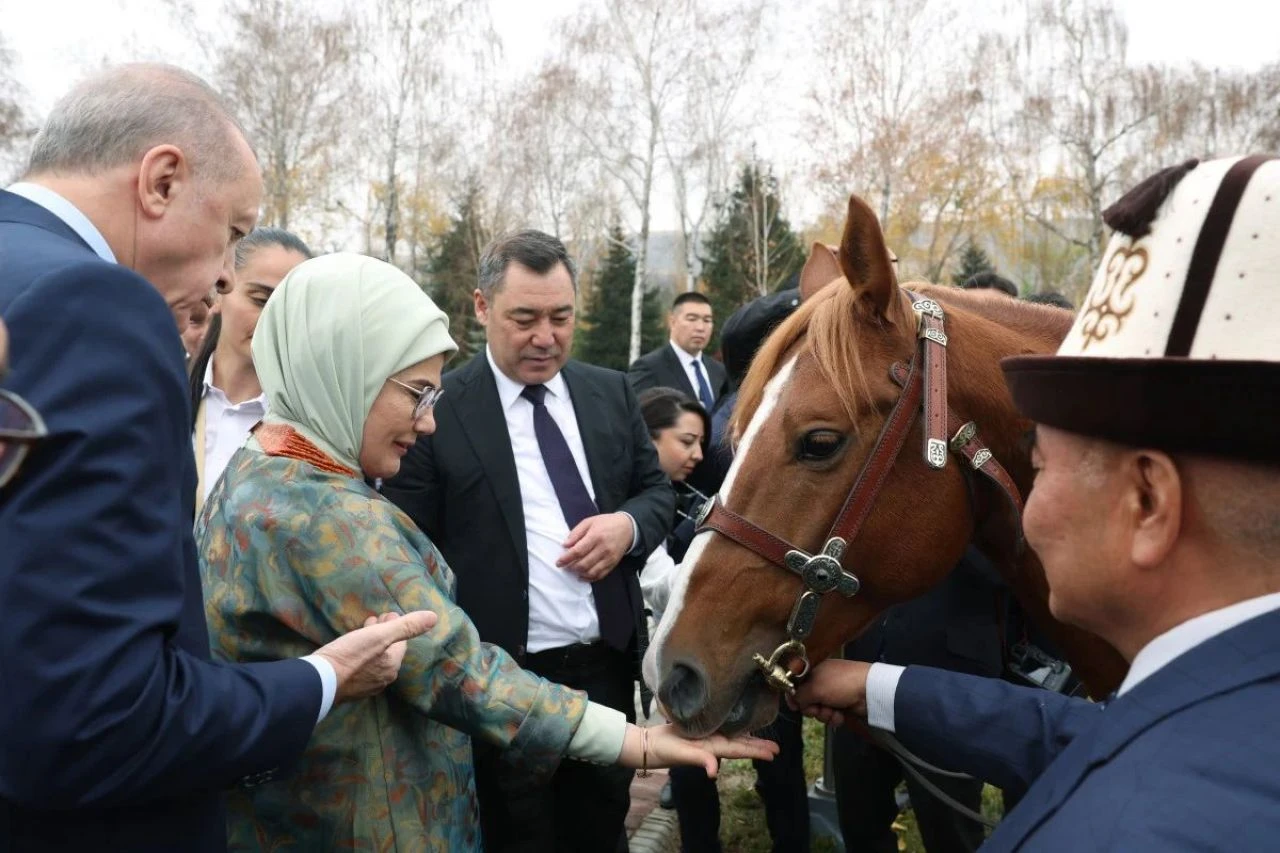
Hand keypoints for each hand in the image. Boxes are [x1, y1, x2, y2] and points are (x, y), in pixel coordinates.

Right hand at [315, 610, 437, 702]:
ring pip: (374, 659)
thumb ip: (406, 627)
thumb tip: (433, 617)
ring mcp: (365, 685)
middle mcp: (382, 679)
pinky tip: (351, 647)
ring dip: (372, 642)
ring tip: (364, 629)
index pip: (400, 642)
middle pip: (387, 651)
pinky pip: (360, 666)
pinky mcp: (349, 687)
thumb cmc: (350, 655)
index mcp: (392, 666)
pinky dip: (360, 653)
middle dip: (384, 633)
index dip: (395, 626)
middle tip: (377, 619)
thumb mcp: (380, 636)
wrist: (319, 680)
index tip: (388, 614)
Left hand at [558, 512, 632, 580]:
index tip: (558, 562)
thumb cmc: (606, 523)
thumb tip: (565, 545)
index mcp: (595, 536)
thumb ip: (576, 533)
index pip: (578, 551)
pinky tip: (582, 576)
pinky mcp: (613, 564)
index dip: (566, 559)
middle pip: (584, 564)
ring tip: (573, 570)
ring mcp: (609, 558)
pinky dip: (590, 578)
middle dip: (571, 567)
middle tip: (565, 566)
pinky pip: (600, 575)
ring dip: (579, 574)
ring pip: (591, 572)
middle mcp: (603, 549)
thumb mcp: (589, 522)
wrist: (627, 527)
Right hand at [617, 724, 779, 776]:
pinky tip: (737, 726)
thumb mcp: (682, 755)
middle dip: (757, 746)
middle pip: (739, 744)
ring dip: (748, 739)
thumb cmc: (664, 750)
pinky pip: (720, 730)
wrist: (648, 744)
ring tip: (763, 739)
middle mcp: (712, 743)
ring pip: (732, 738)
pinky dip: (731, 729)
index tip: (774, 753)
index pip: (739, 749)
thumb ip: (699, 760)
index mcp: (712, 748)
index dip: (756, 750)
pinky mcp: (698, 731)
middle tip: (777, 748)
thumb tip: (714, 772)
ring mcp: (706, 738)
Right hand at [786, 659, 871, 726]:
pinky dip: (834, 718)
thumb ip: (799, 695)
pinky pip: (830, 715)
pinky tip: (840, 716)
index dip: (793, 696)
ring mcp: (832, 693)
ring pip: (818, 710)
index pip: (796, 684)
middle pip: (806, 700)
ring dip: (824, 714)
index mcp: (813, 670)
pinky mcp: (841, 705)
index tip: (795, 707)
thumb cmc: (839, 684)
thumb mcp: (815, 688)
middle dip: (811, 708)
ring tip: (833, 712)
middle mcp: (821, 681)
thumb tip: (793, 702)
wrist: (869, 691)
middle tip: (817, 709)